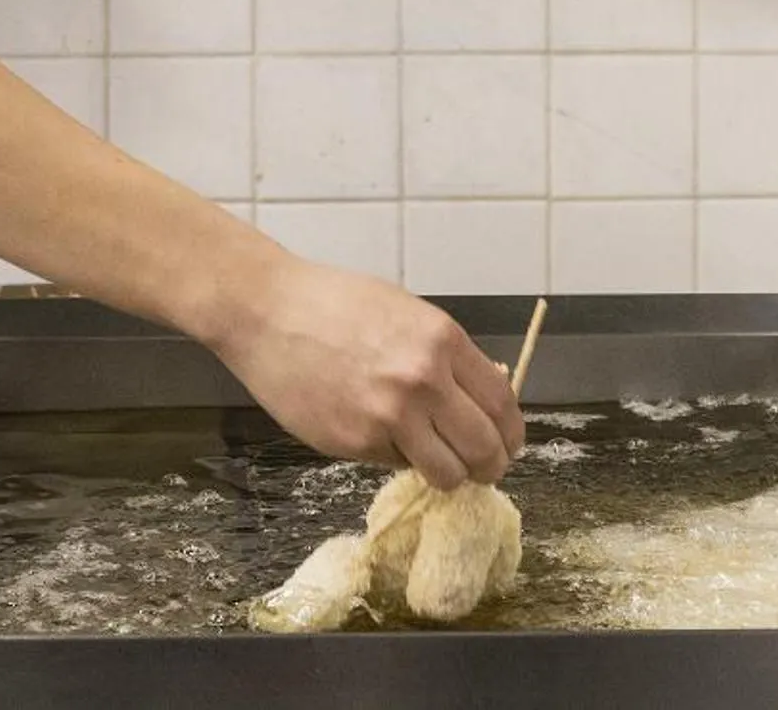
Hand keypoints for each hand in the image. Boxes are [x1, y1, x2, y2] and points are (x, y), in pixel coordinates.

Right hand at [204, 255, 523, 488]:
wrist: (267, 310)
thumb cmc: (334, 303)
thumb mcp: (405, 313)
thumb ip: (443, 357)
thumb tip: (473, 401)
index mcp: (442, 341)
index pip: (502, 404)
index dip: (510, 433)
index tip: (506, 444)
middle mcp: (423, 381)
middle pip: (484, 448)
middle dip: (490, 466)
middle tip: (482, 469)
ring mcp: (388, 416)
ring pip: (446, 473)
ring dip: (448, 475)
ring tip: (436, 464)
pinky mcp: (354, 442)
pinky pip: (394, 464)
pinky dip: (394, 457)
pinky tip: (374, 432)